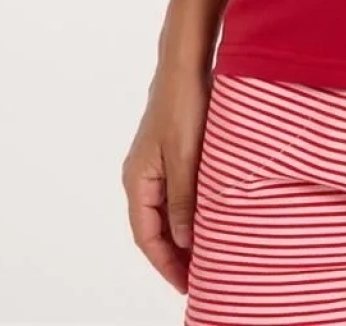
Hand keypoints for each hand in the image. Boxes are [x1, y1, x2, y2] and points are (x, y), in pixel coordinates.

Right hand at [121, 64, 212, 293]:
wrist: (185, 60)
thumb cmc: (182, 103)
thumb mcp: (185, 158)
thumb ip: (184, 201)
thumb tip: (184, 242)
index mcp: (137, 180)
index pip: (147, 236)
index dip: (166, 263)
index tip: (187, 285)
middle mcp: (141, 174)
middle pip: (154, 226)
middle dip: (174, 254)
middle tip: (200, 276)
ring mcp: (155, 161)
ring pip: (166, 209)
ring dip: (182, 232)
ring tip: (206, 253)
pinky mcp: (170, 150)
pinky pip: (175, 191)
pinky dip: (188, 210)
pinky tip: (208, 215)